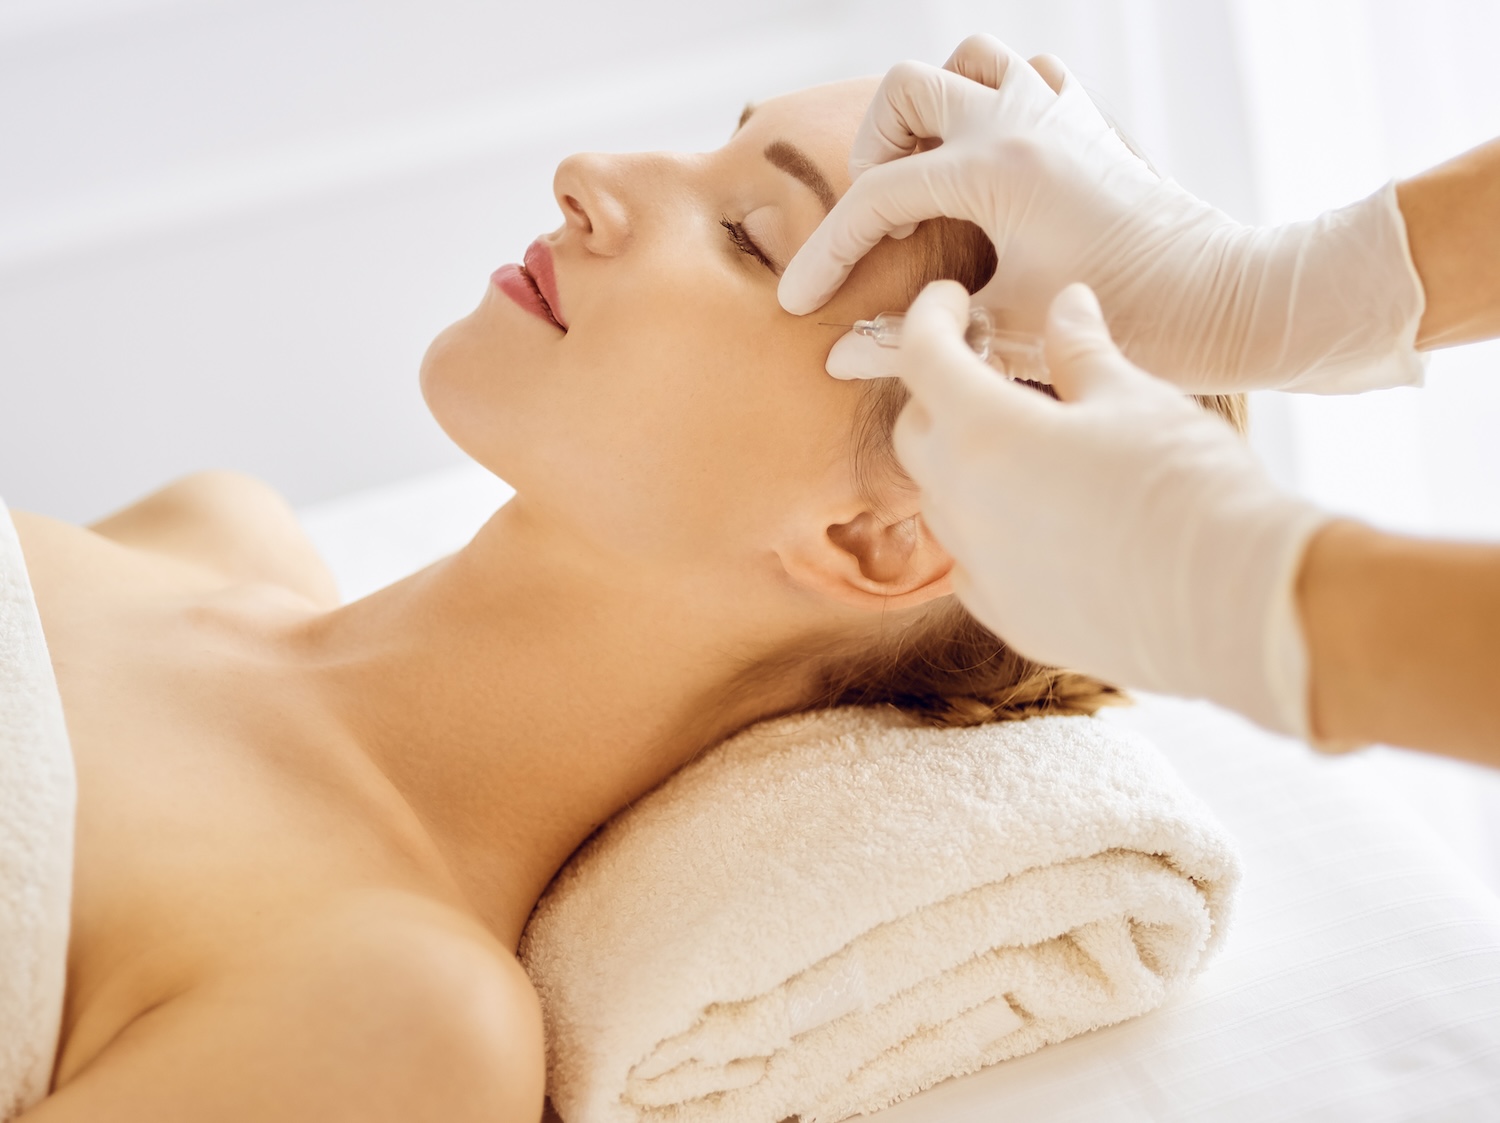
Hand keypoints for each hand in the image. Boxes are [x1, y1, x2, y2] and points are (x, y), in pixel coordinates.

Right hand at [790, 34, 1425, 394]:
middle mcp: (1023, 122)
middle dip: (873, 149)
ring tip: (930, 175)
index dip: (826, 252)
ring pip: (970, 60)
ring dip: (934, 109)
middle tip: (884, 215)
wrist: (1232, 303)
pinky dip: (996, 101)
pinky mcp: (1090, 128)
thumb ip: (914, 342)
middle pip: (907, 89)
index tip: (799, 302)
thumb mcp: (1006, 338)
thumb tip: (836, 358)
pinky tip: (992, 162)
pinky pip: (1029, 76)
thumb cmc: (1131, 320)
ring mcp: (1060, 115)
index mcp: (996, 168)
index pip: (877, 197)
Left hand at [893, 280, 1330, 735]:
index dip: (930, 316)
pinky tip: (1037, 520)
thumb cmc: (1188, 485)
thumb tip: (1066, 307)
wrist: (1238, 603)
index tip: (950, 299)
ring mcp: (980, 569)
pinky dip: (988, 531)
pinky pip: (972, 563)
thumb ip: (1082, 352)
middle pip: (915, 432)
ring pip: (941, 502)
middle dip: (939, 393)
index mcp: (984, 433)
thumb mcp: (1134, 398)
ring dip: (964, 465)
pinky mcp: (1008, 618)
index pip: (923, 358)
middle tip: (986, 370)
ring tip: (1024, 445)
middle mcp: (962, 505)